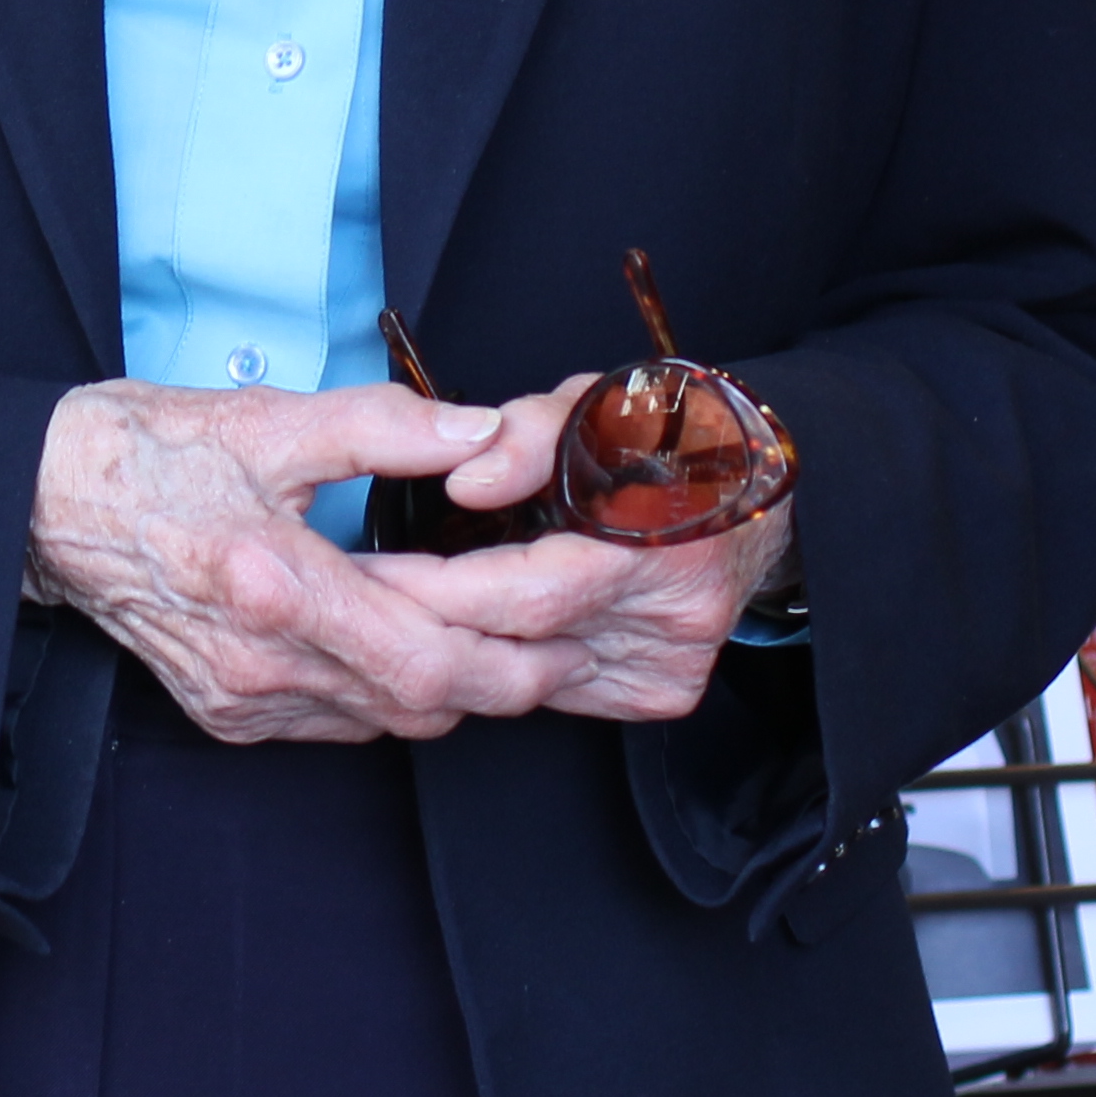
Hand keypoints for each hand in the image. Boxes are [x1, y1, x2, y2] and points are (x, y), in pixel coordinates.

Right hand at [26, 379, 586, 743]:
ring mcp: (238, 698)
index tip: (566, 627)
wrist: (42, 500)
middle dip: (504, 681)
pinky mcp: (224, 713)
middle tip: (562, 644)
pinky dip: (386, 695)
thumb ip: (385, 427)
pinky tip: (404, 646)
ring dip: (449, 691)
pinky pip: (335, 724)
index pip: (425, 659)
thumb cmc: (146, 451)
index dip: (511, 655)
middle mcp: (257, 661)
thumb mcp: (269, 419)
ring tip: (503, 641)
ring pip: (384, 724)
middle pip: (420, 707)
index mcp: (271, 583)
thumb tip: (480, 434)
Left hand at [359, 372, 803, 724]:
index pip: (524, 592)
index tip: (357, 572)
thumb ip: (528, 435)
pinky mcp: (662, 691)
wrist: (749, 490)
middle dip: (424, 622)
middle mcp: (673, 619)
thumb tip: (467, 481)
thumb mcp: (595, 405)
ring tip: (378, 618)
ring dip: (454, 649)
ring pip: (532, 675)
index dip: (433, 585)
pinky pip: (559, 687)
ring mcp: (669, 664)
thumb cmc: (664, 436)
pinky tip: (459, 635)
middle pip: (520, 641)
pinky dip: (506, 661)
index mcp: (662, 543)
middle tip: (346, 599)